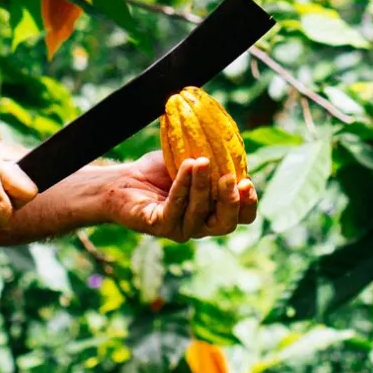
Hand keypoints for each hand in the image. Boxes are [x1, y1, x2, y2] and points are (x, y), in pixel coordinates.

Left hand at [102, 153, 257, 242]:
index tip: (247, 182)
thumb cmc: (160, 171)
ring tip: (201, 161)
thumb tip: (234, 143)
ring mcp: (180, 229)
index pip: (242, 217)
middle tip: (230, 178)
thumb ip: (214, 160)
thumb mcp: (193, 161)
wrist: (124, 178)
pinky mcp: (158, 226)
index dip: (248, 204)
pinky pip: (175, 208)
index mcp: (214, 211)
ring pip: (199, 213)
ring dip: (202, 185)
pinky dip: (182, 185)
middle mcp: (201, 225)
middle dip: (230, 202)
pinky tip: (186, 166)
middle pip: (226, 224)